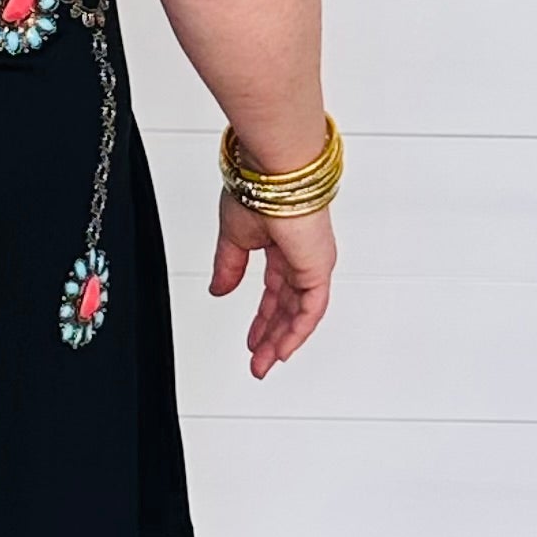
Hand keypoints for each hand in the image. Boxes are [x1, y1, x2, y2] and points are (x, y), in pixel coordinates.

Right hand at [211, 190, 334, 378]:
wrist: (273, 174)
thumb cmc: (256, 189)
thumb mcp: (232, 237)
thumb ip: (228, 268)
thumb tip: (219, 290)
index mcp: (280, 245)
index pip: (274, 290)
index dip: (262, 317)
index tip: (252, 339)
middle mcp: (300, 256)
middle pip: (287, 307)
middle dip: (271, 336)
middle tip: (259, 360)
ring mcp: (311, 264)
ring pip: (299, 313)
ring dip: (282, 341)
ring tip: (265, 362)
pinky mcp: (318, 269)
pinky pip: (311, 310)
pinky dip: (297, 332)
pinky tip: (284, 349)